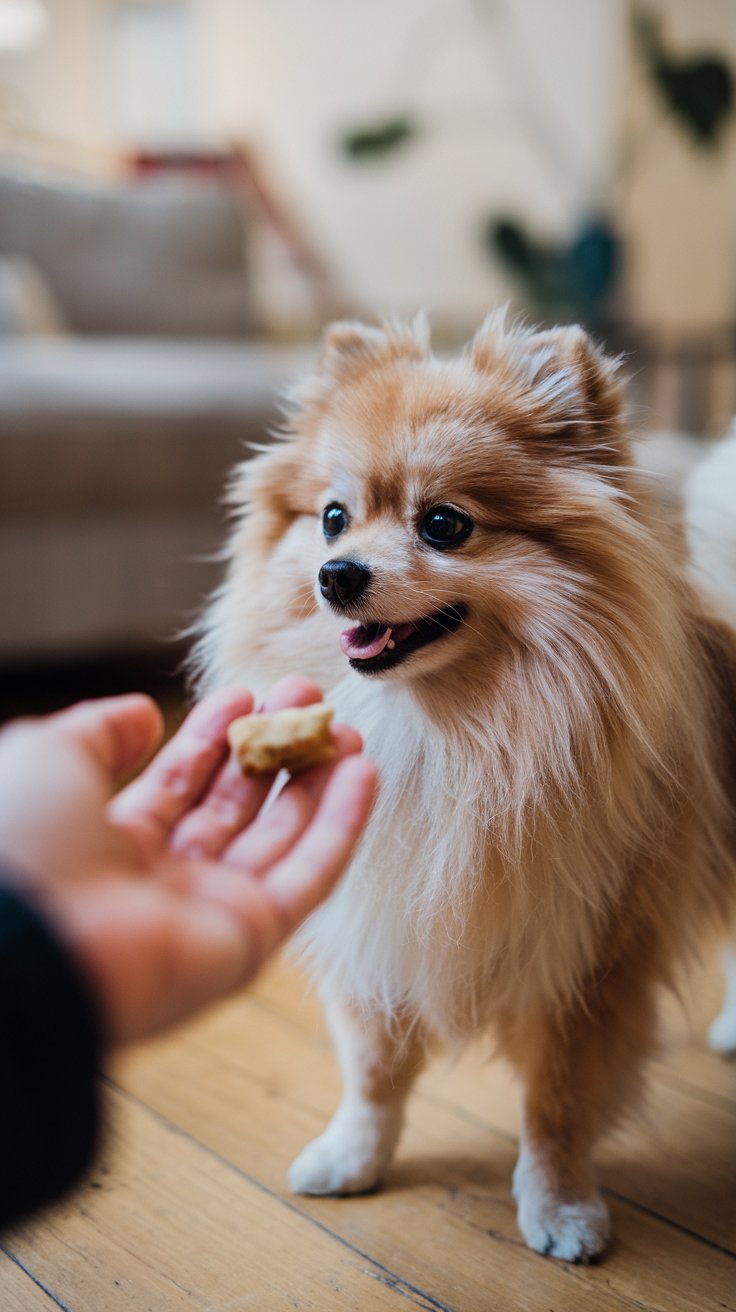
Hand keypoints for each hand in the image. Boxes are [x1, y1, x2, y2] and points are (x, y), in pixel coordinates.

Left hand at [0, 678, 376, 1045]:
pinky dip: (342, 826)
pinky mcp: (251, 940)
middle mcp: (164, 884)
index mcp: (110, 847)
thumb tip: (145, 714)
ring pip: (281, 839)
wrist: (29, 944)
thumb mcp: (47, 759)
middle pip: (236, 809)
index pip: (179, 785)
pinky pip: (310, 876)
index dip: (213, 736)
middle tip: (309, 698)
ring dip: (318, 783)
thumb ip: (97, 731)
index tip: (246, 691)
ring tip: (347, 731)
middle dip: (275, 751)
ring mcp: (211, 914)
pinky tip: (363, 773)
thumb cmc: (21, 846)